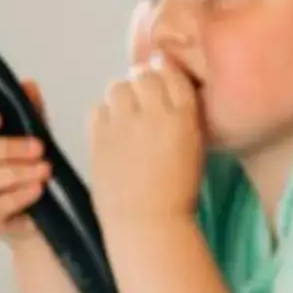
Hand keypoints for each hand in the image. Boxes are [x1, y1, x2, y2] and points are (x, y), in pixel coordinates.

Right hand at [0, 81, 50, 242]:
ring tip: (45, 170)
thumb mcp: (35, 137)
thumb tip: (28, 85)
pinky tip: (38, 190)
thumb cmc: (32, 169)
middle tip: (39, 147)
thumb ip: (30, 113)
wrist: (46, 213)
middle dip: (8, 148)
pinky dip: (19, 196)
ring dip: (17, 172)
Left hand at [89, 58, 206, 223]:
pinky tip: (112, 131)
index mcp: (185, 117)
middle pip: (144, 75)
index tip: (162, 77)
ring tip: (125, 114)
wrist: (148, 221)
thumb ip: (183, 116)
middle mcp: (155, 115)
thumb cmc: (178, 190)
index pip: (172, 73)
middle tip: (142, 99)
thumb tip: (167, 91)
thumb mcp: (195, 147)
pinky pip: (98, 109)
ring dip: (122, 96)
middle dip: (143, 82)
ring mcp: (125, 125)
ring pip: (117, 87)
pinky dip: (104, 115)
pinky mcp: (99, 138)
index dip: (165, 71)